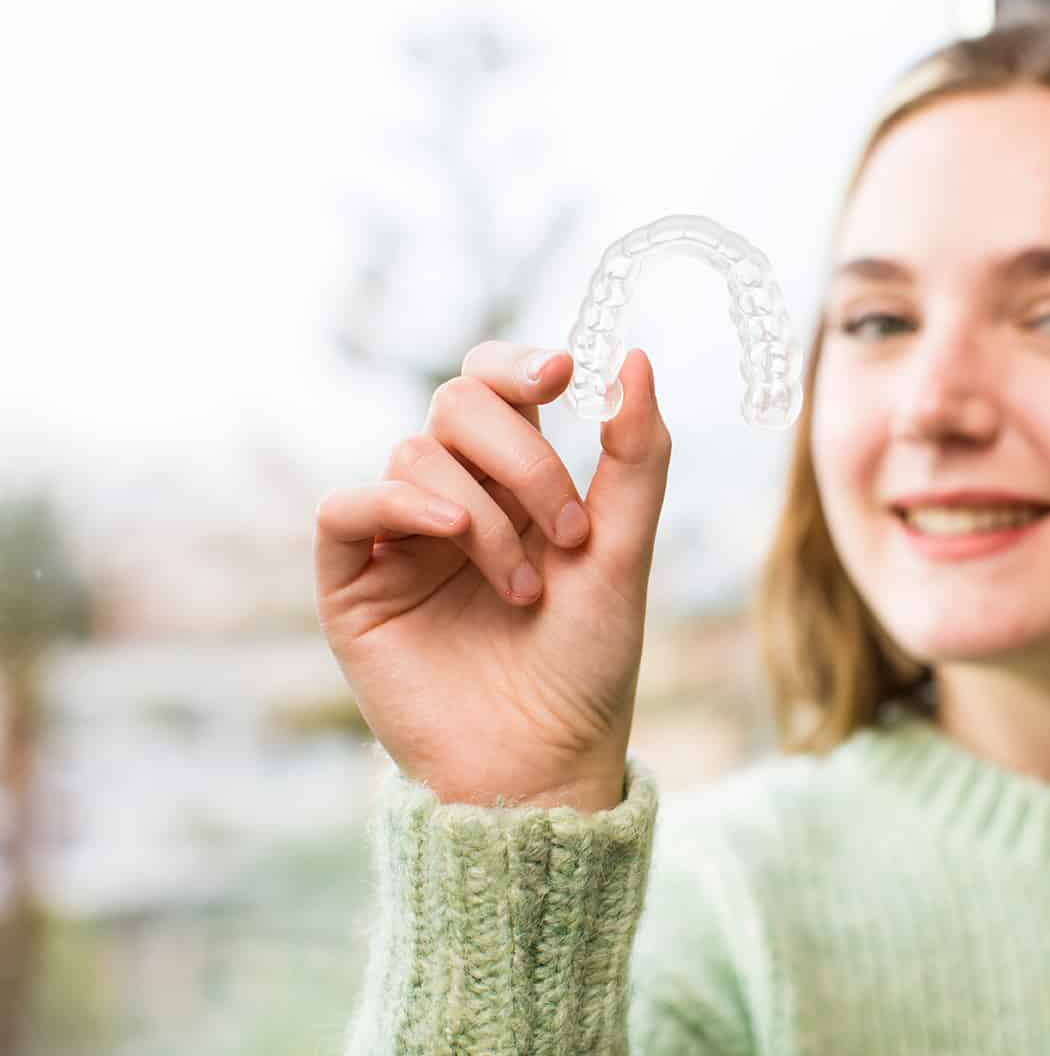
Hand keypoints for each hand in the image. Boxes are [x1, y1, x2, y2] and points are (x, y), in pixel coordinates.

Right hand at [313, 344, 670, 810]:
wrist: (544, 760)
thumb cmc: (588, 662)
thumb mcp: (626, 549)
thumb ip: (635, 455)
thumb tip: (633, 356)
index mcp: (516, 481)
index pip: (498, 384)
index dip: (520, 364)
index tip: (563, 371)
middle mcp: (454, 497)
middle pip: (457, 404)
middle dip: (521, 455)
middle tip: (567, 532)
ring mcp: (400, 537)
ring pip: (415, 455)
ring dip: (484, 513)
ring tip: (525, 587)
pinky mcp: (353, 582)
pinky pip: (347, 507)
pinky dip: (398, 502)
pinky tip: (448, 530)